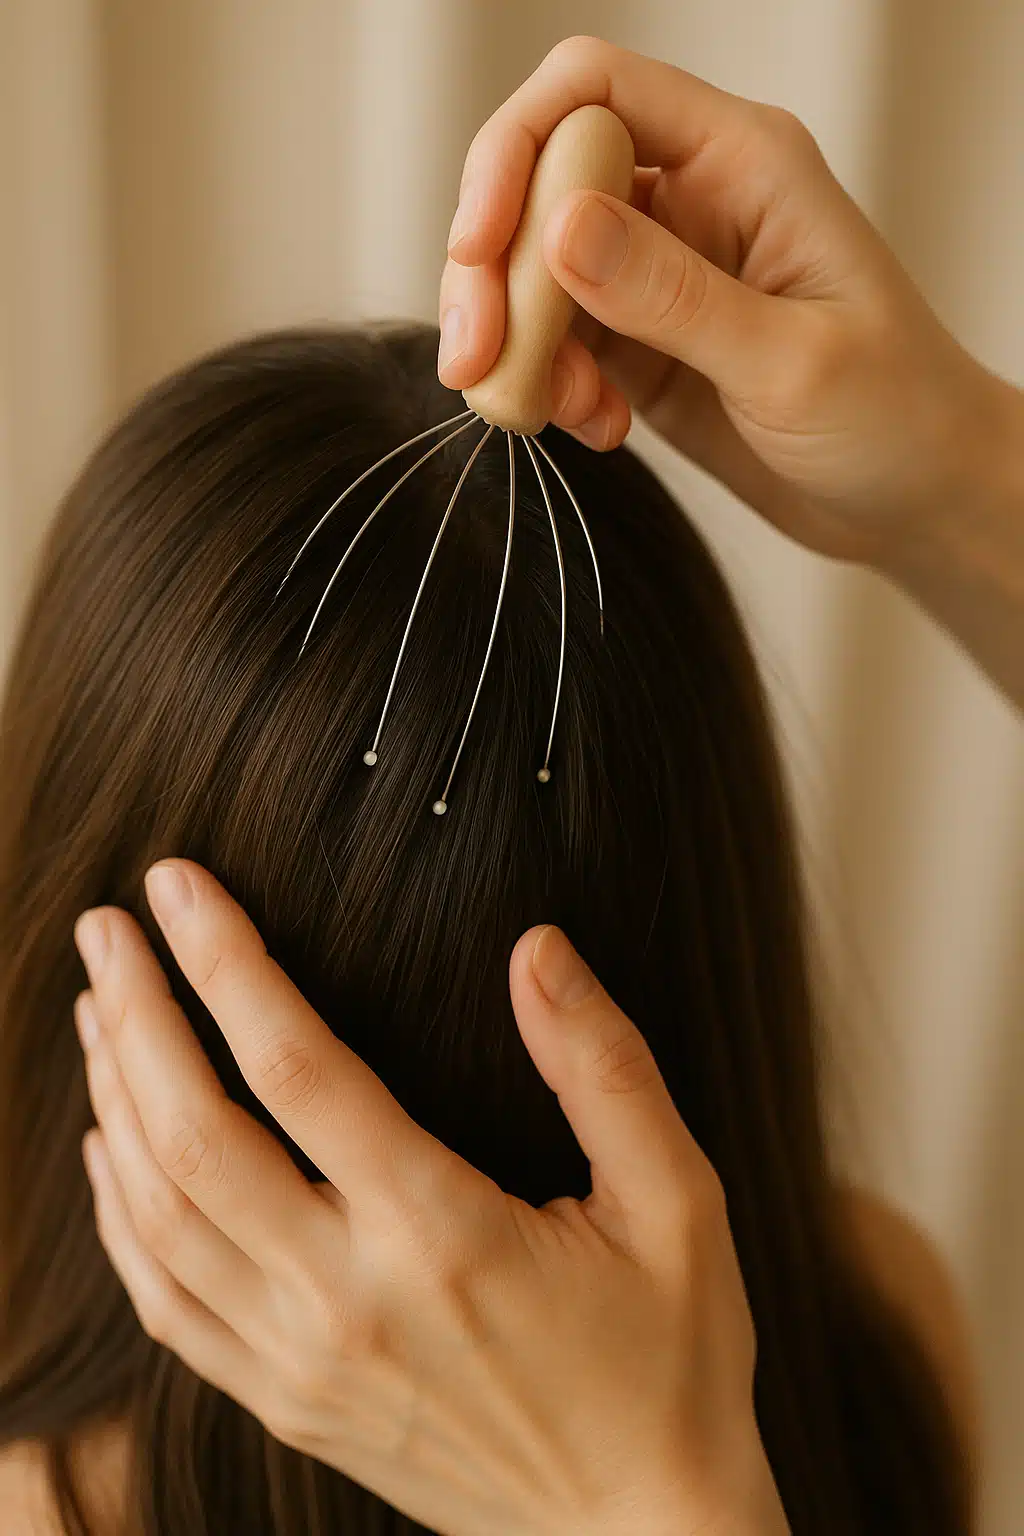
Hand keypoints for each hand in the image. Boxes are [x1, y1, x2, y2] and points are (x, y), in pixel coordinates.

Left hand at [72, 860, 789, 1535]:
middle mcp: (347, 1300)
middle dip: (137, 1013)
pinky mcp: (285, 1401)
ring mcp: (301, 1363)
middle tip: (107, 926)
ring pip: (157, 1216)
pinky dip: (119, 1211)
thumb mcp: (678, 1203)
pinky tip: (113, 1144)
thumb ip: (604, 1067)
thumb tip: (537, 947)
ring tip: (101, 1008)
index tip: (178, 883)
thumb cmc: (670, 1362)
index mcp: (442, 1235)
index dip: (226, 960)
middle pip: (192, 1134)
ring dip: (113, 1099)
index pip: (296, 1066)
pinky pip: (164, 1300)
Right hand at [438, 35, 1008, 567]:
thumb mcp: (789, 360)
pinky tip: (596, 431)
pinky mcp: (641, 344)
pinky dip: (549, 385)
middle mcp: (689, 201)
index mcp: (740, 161)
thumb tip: (558, 226)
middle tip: (476, 362)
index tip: (477, 247)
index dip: (516, 152)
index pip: (591, 93)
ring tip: (545, 413)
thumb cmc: (896, 415)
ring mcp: (658, 275)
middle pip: (540, 183)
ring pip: (535, 270)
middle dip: (491, 268)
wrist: (918, 500)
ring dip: (516, 341)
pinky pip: (558, 342)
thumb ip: (673, 295)